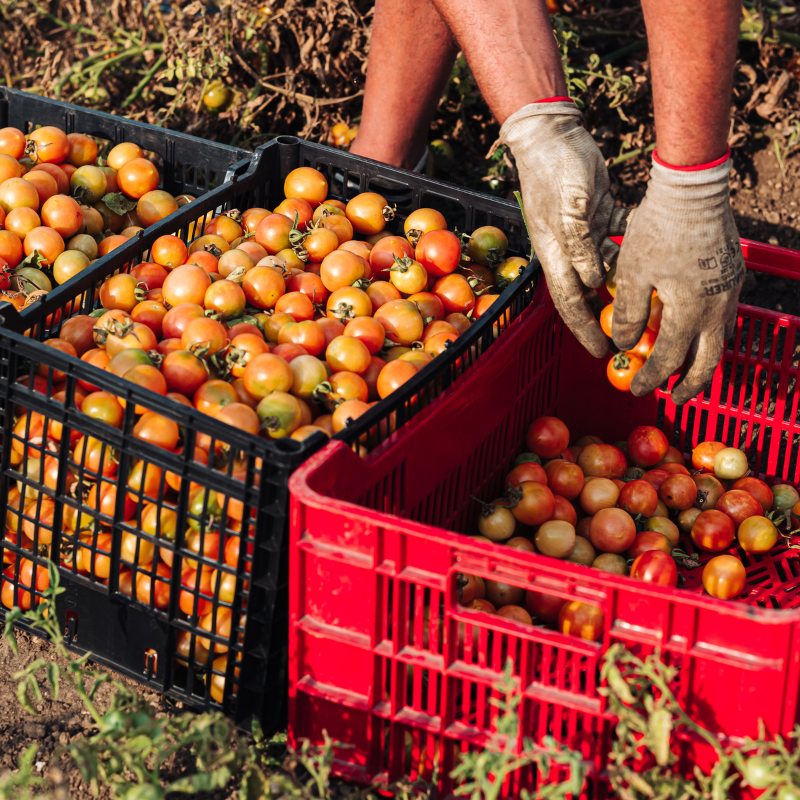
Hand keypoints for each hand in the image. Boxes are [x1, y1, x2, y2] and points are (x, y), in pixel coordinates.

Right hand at [500, 101, 627, 356]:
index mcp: (556, 254)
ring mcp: (582, 234)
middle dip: (605, 318)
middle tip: (630, 339)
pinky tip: (653, 258)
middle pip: (588, 294)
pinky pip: (617, 241)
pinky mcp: (596, 216)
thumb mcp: (569, 208)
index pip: (570, 302)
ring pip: (605, 271)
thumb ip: (580, 246)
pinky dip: (632, 252)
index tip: (602, 352)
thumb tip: (593, 282)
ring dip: (624, 288)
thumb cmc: (555, 170)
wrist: (550, 134)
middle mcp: (568, 250)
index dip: (585, 330)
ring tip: (649, 307)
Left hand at [611, 154, 744, 404]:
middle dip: (690, 384)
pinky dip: (709, 334)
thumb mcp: (632, 274)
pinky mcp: (733, 275)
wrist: (693, 188)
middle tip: (674, 398)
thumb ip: (627, 313)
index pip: (669, 358)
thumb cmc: (657, 230)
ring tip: (686, 370)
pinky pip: (724, 316)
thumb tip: (622, 343)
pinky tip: (696, 331)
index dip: (651, 377)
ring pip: (720, 339)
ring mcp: (729, 291)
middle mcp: (716, 308)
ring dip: (702, 359)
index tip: (637, 389)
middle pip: (708, 360)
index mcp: (689, 312)